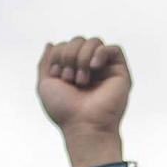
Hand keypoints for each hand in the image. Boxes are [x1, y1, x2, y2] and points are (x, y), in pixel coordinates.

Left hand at [37, 35, 129, 166]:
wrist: (83, 125)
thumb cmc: (64, 111)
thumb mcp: (45, 84)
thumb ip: (46, 63)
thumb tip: (50, 44)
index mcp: (73, 69)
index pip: (66, 45)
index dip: (59, 54)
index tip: (58, 75)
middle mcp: (90, 68)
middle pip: (79, 40)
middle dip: (70, 55)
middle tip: (69, 78)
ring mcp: (105, 70)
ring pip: (95, 42)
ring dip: (82, 57)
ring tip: (81, 79)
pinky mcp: (120, 73)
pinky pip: (114, 48)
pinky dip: (101, 53)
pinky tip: (94, 67)